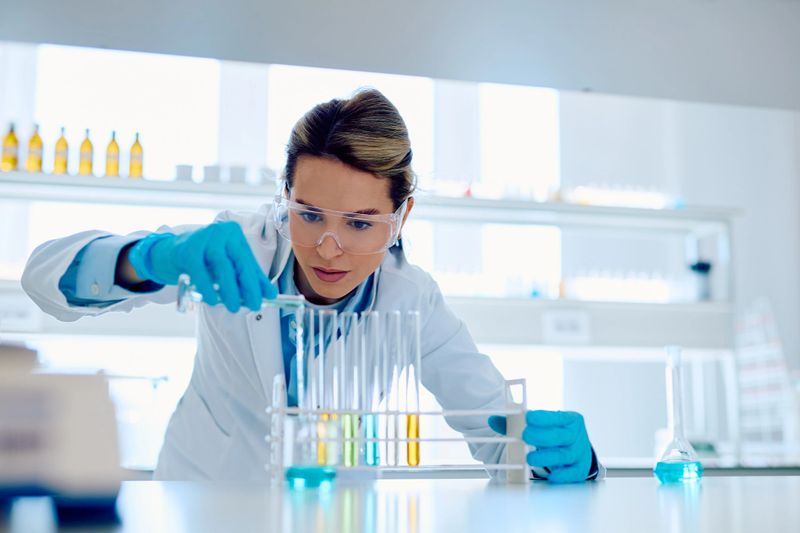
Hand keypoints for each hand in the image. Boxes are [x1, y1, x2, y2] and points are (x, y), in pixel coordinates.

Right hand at [128, 221, 276, 312]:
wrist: (170, 252)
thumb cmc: (204, 259)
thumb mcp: (227, 264)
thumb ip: (246, 277)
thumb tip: (270, 295)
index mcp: (234, 234)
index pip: (249, 261)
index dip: (259, 280)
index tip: (268, 298)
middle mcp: (221, 231)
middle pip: (239, 262)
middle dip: (249, 286)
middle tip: (254, 306)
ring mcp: (204, 238)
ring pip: (222, 267)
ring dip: (230, 290)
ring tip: (234, 307)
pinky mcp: (188, 249)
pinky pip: (201, 272)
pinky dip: (208, 288)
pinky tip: (212, 300)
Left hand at [488, 410, 593, 483]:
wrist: (579, 449)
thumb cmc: (556, 434)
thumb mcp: (542, 426)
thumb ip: (516, 424)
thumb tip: (492, 420)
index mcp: (569, 419)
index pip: (556, 417)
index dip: (543, 418)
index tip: (528, 417)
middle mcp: (576, 435)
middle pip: (560, 436)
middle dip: (542, 436)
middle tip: (525, 435)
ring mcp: (579, 453)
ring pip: (564, 455)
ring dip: (547, 457)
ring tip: (530, 458)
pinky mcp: (579, 469)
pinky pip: (572, 473)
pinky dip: (563, 475)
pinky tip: (551, 476)